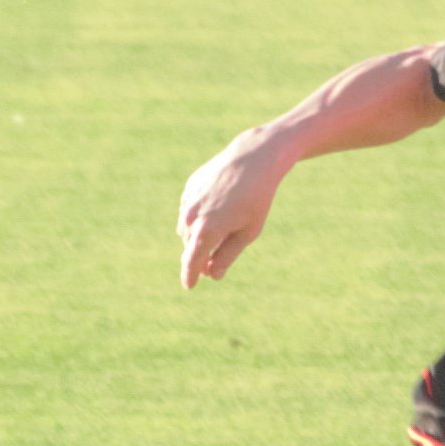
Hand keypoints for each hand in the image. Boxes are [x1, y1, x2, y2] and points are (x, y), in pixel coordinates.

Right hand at [176, 129, 288, 289]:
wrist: (252, 159)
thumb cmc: (256, 198)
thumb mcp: (248, 232)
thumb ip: (227, 256)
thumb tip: (212, 274)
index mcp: (207, 231)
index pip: (191, 261)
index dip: (190, 276)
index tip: (189, 286)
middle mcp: (192, 216)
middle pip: (191, 246)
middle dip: (201, 255)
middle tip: (216, 260)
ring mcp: (188, 200)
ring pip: (187, 229)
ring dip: (199, 236)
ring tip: (222, 229)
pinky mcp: (190, 187)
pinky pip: (189, 210)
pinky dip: (199, 216)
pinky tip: (218, 208)